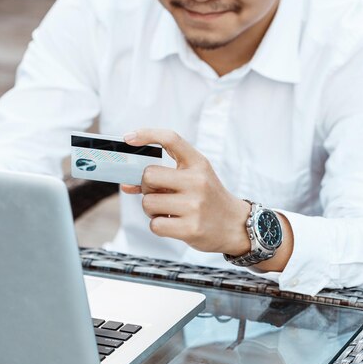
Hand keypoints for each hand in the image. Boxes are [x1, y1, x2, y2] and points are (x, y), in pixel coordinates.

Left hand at [121, 129, 250, 255]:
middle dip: (146, 187)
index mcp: (198, 163)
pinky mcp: (191, 228)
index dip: (147, 135)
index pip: (170, 139)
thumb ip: (163, 177)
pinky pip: (155, 225)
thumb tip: (126, 183)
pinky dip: (157, 225)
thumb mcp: (193, 179)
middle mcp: (197, 181)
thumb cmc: (208, 199)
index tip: (128, 139)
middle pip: (148, 176)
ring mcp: (195, 206)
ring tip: (168, 210)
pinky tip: (172, 223)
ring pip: (148, 203)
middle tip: (158, 193)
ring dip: (151, 209)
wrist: (236, 225)